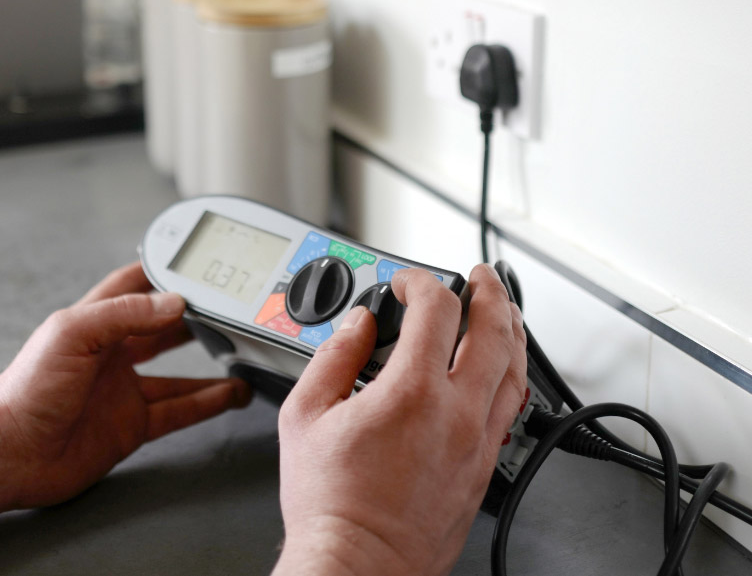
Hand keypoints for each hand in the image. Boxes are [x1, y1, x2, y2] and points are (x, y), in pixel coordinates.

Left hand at [0, 261, 250, 508]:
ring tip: (240, 353)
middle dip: (193, 315)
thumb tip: (174, 302)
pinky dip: (206, 403)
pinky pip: (177, 410)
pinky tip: (229, 395)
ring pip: (176, 372)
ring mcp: (122, 390)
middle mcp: (111, 353)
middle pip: (161, 327)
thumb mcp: (73, 334)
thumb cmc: (26, 388)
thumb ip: (124, 314)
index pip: (133, 285)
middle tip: (226, 307)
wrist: (9, 453)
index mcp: (94, 322)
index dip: (161, 271)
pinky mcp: (130, 425)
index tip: (193, 262)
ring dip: (208, 364)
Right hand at [273, 264, 526, 575]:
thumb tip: (356, 324)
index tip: (406, 283)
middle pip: (495, 332)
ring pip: (516, 371)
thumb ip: (333, 357)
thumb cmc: (330, 505)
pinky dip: (512, 376)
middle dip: (489, 292)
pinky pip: (513, 411)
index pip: (437, 309)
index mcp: (411, 393)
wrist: (357, 569)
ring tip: (502, 310)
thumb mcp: (305, 416)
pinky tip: (502, 369)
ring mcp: (476, 445)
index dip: (422, 281)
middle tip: (478, 276)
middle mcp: (455, 415)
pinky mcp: (483, 471)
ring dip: (512, 330)